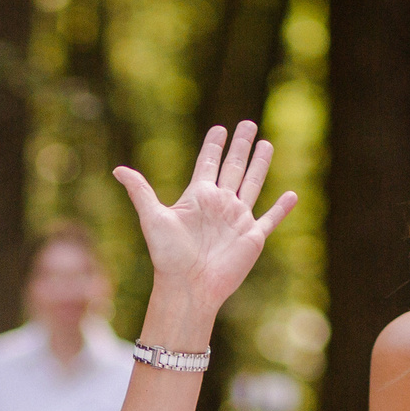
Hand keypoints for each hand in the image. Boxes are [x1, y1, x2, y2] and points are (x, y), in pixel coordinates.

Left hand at [112, 122, 297, 325]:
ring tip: (266, 144)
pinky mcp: (252, 237)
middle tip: (247, 123)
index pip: (208, 163)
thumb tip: (117, 170)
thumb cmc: (168, 256)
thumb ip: (140, 191)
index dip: (213, 145)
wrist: (188, 286)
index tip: (219, 128)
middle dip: (240, 145)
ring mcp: (237, 220)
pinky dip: (282, 208)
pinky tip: (292, 195)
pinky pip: (270, 219)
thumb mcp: (153, 218)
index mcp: (198, 197)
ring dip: (260, 164)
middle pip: (233, 167)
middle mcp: (220, 204)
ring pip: (252, 184)